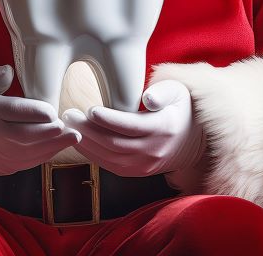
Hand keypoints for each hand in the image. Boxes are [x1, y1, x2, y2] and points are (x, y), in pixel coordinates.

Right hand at [0, 65, 80, 175]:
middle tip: (72, 128)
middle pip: (24, 137)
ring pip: (28, 154)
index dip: (35, 113)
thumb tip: (9, 71)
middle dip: (51, 134)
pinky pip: (25, 163)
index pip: (12, 112)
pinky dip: (43, 156)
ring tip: (72, 137)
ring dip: (53, 147)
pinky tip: (58, 146)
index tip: (53, 111)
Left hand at [62, 80, 202, 176]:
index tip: (88, 109)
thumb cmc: (179, 106)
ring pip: (109, 157)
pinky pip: (110, 165)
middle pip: (115, 144)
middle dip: (88, 130)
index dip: (108, 120)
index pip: (131, 126)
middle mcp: (154, 151)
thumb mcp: (177, 91)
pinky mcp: (137, 171)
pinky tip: (79, 140)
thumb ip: (162, 92)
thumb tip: (148, 98)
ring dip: (85, 143)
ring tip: (68, 126)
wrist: (194, 138)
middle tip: (68, 115)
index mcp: (163, 128)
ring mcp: (146, 165)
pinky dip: (92, 154)